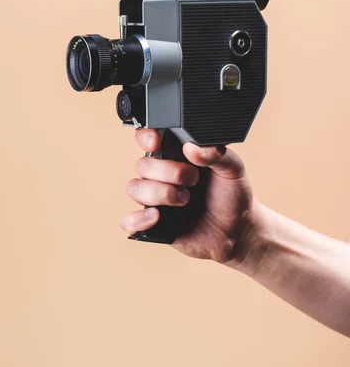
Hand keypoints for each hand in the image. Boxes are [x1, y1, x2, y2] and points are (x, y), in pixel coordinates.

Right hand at [120, 129, 255, 264]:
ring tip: (185, 200)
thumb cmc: (231, 195)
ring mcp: (156, 199)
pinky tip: (157, 217)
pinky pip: (129, 221)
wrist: (238, 230)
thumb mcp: (233, 169)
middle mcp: (162, 175)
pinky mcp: (153, 224)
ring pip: (135, 188)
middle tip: (193, 179)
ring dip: (160, 193)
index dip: (146, 137)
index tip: (157, 141)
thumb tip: (192, 148)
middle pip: (143, 164)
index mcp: (176, 155)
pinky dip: (138, 219)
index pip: (149, 138)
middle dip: (169, 172)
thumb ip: (217, 153)